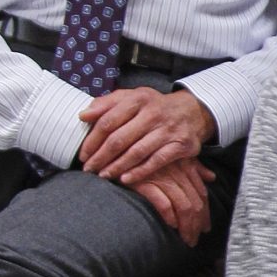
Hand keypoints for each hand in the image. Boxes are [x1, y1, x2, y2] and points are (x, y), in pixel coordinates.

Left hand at [79, 86, 215, 182]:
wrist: (193, 111)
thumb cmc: (154, 107)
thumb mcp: (132, 97)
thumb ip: (106, 104)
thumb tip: (82, 115)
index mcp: (138, 99)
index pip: (108, 120)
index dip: (93, 140)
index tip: (83, 154)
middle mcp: (153, 113)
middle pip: (120, 138)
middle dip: (101, 157)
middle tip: (89, 169)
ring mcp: (168, 129)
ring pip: (136, 152)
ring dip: (117, 166)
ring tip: (103, 175)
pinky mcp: (181, 145)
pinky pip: (156, 161)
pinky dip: (140, 172)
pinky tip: (125, 179)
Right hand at [134, 156, 216, 245]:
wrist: (116, 152)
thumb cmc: (144, 157)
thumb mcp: (172, 157)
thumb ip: (193, 167)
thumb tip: (211, 177)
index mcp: (185, 164)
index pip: (201, 193)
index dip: (205, 213)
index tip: (205, 228)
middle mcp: (176, 171)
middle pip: (195, 202)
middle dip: (197, 224)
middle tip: (194, 239)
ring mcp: (161, 177)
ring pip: (183, 205)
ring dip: (187, 226)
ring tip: (186, 239)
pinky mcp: (144, 183)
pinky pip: (163, 203)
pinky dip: (170, 216)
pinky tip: (171, 226)